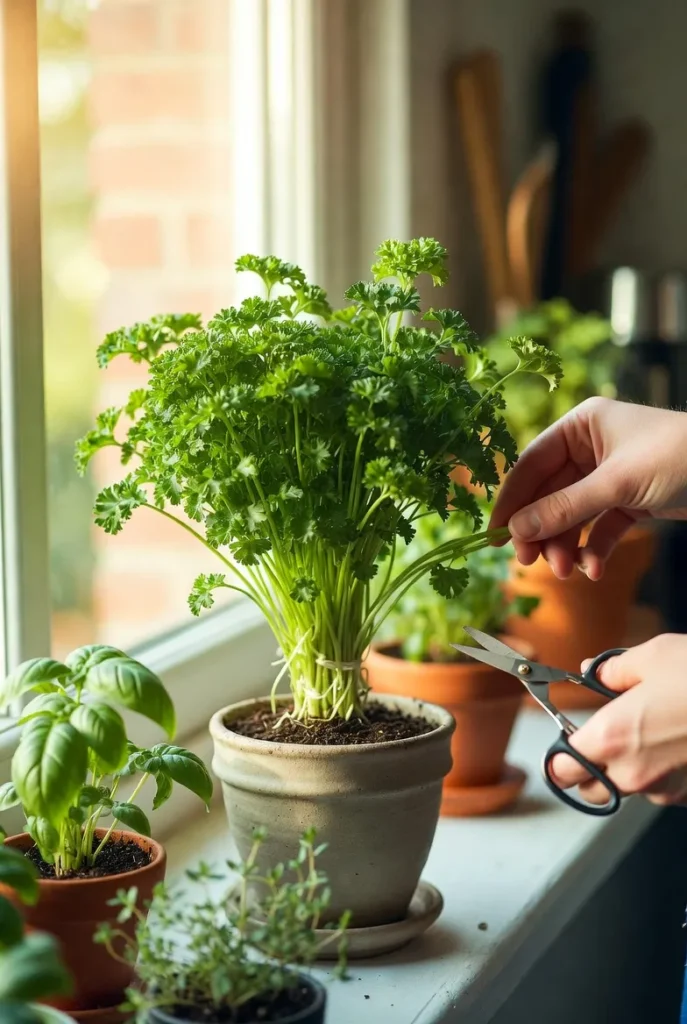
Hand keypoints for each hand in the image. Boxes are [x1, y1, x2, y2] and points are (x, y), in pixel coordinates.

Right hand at [489, 397, 686, 578]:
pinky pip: (600, 526)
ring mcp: (610, 473)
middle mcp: (592, 445)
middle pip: (549, 493)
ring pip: (573, 514)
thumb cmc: (680, 457)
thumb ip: (563, 508)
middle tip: (528, 563)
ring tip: (567, 572)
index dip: (512, 500)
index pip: (532, 464)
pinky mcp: (631, 498)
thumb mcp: (616, 484)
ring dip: (566, 545)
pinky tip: (594, 569)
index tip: (495, 536)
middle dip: (541, 530)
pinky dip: (594, 549)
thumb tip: (516, 531)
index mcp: (583, 424)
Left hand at [551, 635, 686, 806]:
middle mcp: (633, 772)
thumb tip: (592, 671)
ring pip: (629, 789)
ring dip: (629, 768)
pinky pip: (663, 788)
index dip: (558, 754)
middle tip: (602, 738)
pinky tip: (677, 741)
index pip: (560, 768)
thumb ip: (611, 670)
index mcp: (611, 738)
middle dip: (587, 769)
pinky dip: (662, 771)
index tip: (567, 736)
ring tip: (651, 731)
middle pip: (589, 790)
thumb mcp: (650, 657)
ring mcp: (666, 789)